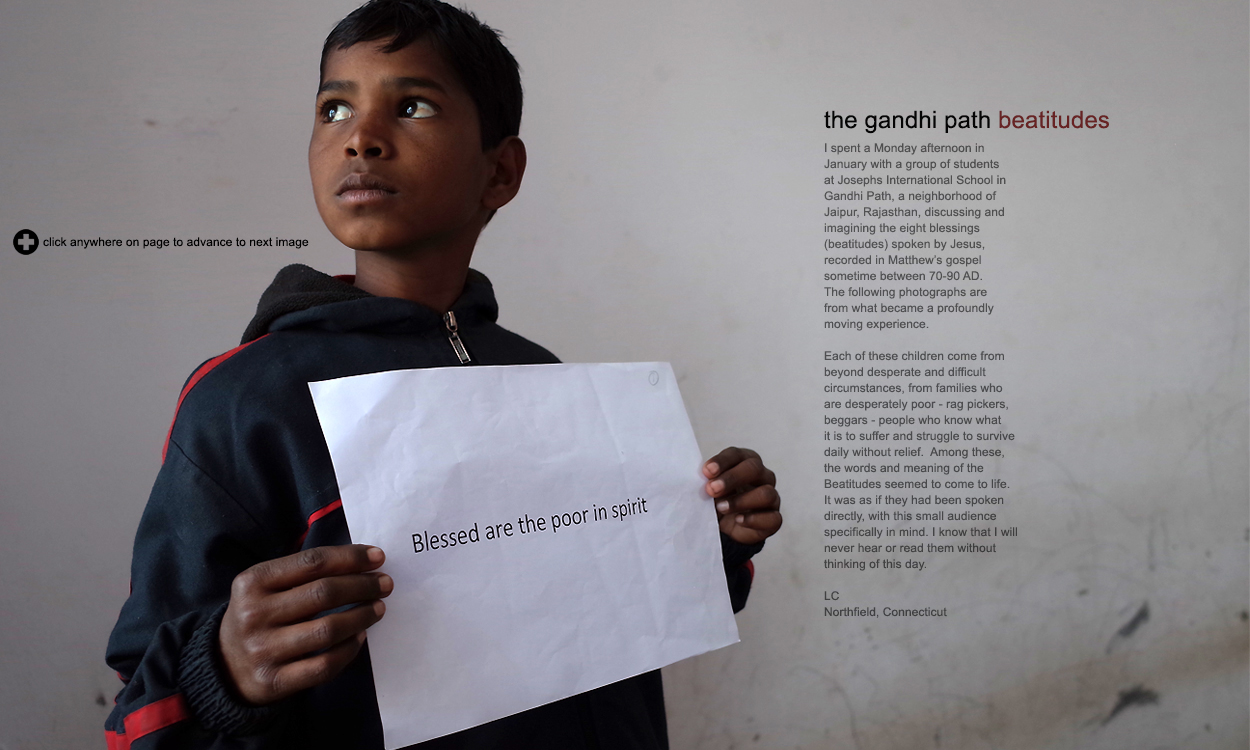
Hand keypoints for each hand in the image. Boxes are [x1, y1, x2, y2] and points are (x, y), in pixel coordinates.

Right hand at [219, 544, 391, 705]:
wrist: (224, 667)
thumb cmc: (259, 615)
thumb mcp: (265, 586)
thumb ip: (303, 572)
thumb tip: (363, 561)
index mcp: (253, 582)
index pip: (312, 562)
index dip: (350, 558)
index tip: (378, 557)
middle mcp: (254, 614)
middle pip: (323, 593)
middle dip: (362, 586)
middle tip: (385, 584)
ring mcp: (263, 650)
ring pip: (327, 630)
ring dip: (361, 616)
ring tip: (378, 608)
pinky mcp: (274, 681)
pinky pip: (324, 665)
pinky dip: (349, 649)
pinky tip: (360, 636)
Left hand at [703, 447, 781, 544]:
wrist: (726, 527)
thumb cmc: (719, 500)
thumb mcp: (711, 489)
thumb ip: (709, 482)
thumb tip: (704, 482)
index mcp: (745, 463)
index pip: (737, 454)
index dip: (722, 461)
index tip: (707, 471)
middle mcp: (762, 476)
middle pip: (754, 468)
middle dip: (731, 478)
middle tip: (712, 489)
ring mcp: (771, 497)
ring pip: (766, 493)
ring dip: (741, 500)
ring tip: (721, 507)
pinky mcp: (774, 518)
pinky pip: (773, 518)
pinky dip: (753, 519)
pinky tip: (738, 520)